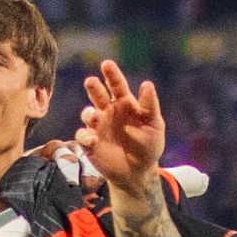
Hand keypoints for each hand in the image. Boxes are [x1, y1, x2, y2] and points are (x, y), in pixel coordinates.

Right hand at [75, 62, 167, 200]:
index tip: (106, 64)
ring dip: (88, 113)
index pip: (117, 86)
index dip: (112, 75)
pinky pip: (82, 136)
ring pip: (87, 113)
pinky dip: (85, 136)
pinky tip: (93, 140)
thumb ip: (150, 106)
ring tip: (94, 116)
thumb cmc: (148, 146)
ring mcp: (97, 127)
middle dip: (94, 88)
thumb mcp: (154, 125)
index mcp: (125, 104)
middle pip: (98, 95)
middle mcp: (109, 112)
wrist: (137, 172)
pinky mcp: (89, 143)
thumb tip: (147, 84)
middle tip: (91, 82)